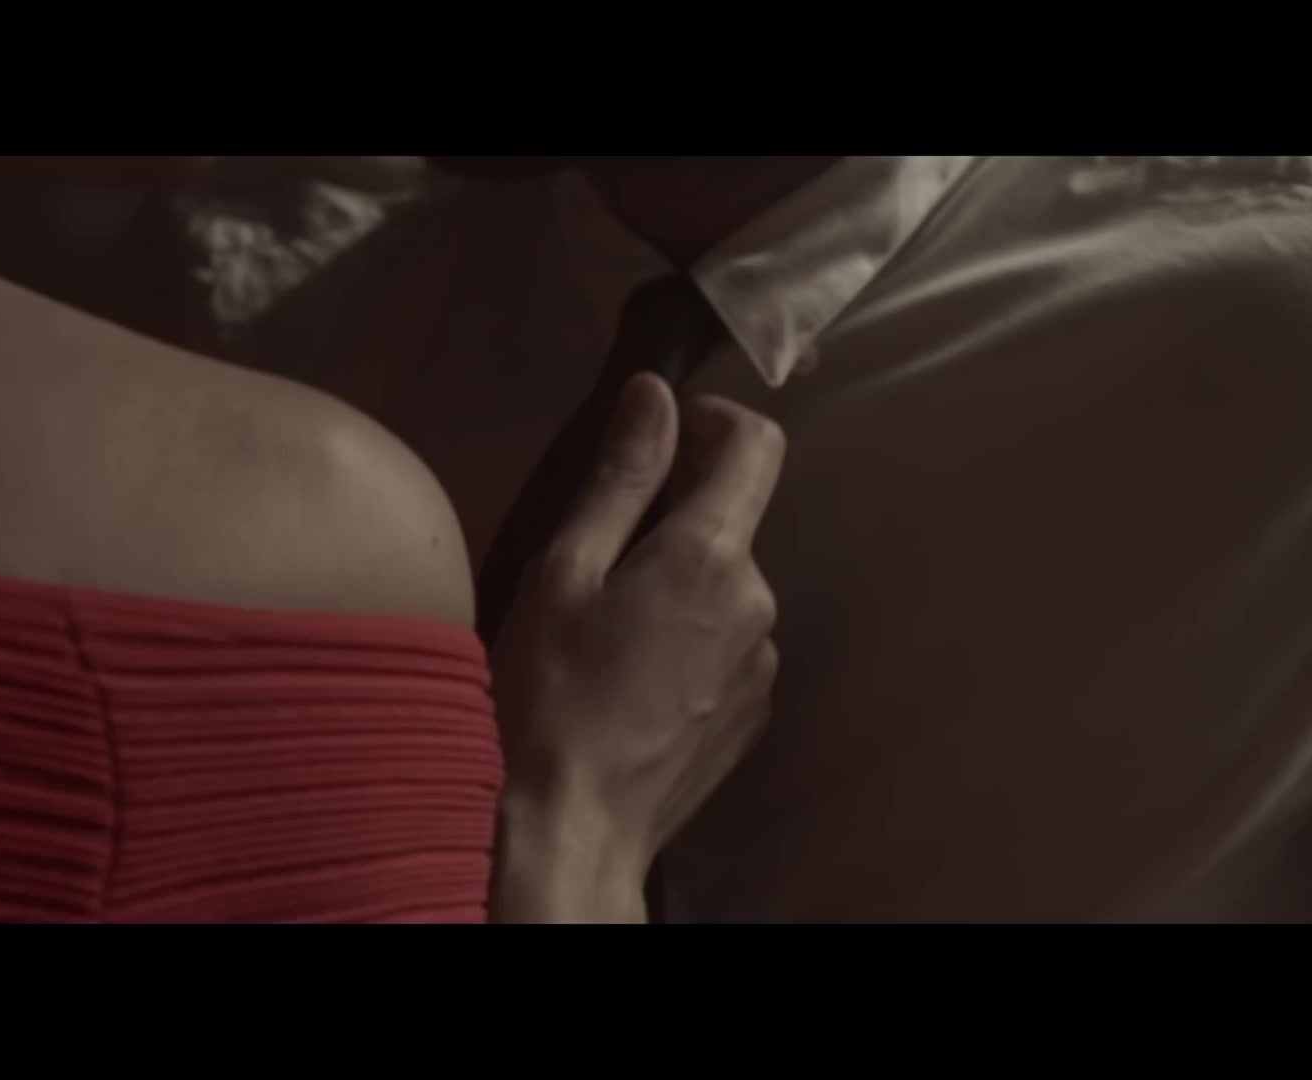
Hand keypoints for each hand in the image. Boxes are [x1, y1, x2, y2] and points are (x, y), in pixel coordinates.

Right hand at [490, 373, 785, 922]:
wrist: (569, 831)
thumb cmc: (546, 695)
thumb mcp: (565, 572)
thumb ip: (621, 477)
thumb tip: (656, 394)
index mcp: (713, 556)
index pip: (757, 445)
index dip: (714, 420)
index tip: (665, 433)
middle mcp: (760, 602)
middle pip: (733, 523)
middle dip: (675, 519)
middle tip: (596, 557)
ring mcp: (765, 665)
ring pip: (727, 590)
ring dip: (680, 586)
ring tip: (605, 633)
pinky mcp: (754, 715)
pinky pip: (729, 647)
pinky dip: (690, 641)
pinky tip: (630, 680)